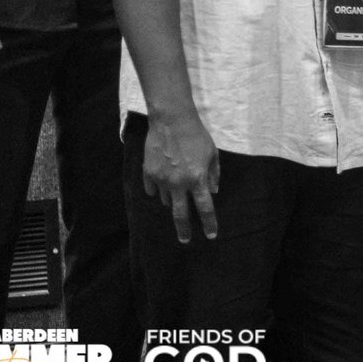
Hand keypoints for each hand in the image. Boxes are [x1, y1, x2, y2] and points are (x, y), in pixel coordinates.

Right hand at [144, 111, 220, 242]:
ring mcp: (161, 180)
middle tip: (185, 240)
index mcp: (197, 179)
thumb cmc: (196, 136)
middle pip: (181, 215)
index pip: (205, 208)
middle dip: (183, 230)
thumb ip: (213, 175)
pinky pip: (153, 189)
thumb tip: (213, 192)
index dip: (209, 223)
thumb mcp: (212, 154)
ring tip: (177, 180)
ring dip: (173, 198)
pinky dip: (159, 188)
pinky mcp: (148, 174)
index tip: (211, 235)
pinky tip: (164, 176)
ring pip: (167, 200)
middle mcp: (178, 183)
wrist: (171, 121)